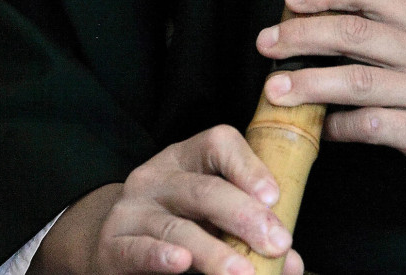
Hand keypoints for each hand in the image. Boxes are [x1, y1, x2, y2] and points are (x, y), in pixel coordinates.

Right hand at [30, 125, 303, 274]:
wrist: (113, 246)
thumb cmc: (180, 228)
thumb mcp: (214, 221)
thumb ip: (252, 235)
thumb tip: (292, 264)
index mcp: (187, 160)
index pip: (218, 143)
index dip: (248, 166)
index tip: (275, 197)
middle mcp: (157, 178)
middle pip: (204, 189)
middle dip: (244, 217)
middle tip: (277, 244)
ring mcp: (132, 210)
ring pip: (177, 227)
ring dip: (214, 252)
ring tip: (244, 273)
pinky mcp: (113, 245)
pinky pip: (138, 249)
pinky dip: (160, 256)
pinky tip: (181, 263)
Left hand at [255, 0, 405, 195]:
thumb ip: (388, 33)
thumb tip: (317, 24)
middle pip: (353, 32)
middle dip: (301, 35)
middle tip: (265, 42)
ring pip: (355, 80)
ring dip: (307, 83)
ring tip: (273, 89)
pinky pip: (370, 126)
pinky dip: (339, 127)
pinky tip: (320, 129)